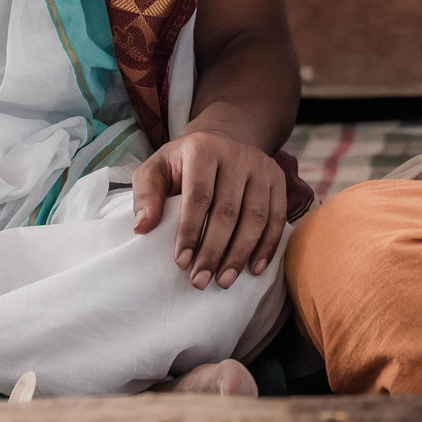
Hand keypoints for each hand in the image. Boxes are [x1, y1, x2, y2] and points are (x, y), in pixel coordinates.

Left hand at [131, 131, 291, 289]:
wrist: (222, 140)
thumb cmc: (182, 164)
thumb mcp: (156, 170)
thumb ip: (146, 196)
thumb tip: (143, 227)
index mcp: (203, 150)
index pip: (199, 196)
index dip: (191, 231)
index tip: (181, 262)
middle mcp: (237, 155)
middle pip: (228, 210)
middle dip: (214, 250)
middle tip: (200, 281)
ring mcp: (262, 167)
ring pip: (256, 217)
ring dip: (240, 254)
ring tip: (224, 281)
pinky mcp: (279, 180)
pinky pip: (278, 217)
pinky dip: (267, 246)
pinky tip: (254, 269)